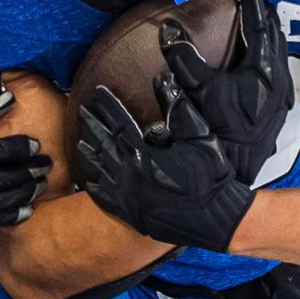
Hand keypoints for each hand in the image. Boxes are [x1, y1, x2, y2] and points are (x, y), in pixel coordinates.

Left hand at [74, 75, 254, 250]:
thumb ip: (178, 108)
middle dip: (92, 126)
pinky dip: (97, 190)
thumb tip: (162, 79)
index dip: (107, 106)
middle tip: (81, 111)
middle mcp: (130, 178)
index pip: (119, 123)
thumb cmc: (212, 176)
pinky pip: (107, 202)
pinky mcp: (134, 216)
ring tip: (80, 142)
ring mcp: (129, 199)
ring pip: (102, 173)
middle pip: (104, 146)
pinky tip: (90, 184)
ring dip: (90, 156)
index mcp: (143, 156)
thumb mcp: (199, 136)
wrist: (219, 219)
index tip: (97, 91)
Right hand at [160, 0, 293, 184]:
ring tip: (252, 21)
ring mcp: (283, 94)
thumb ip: (184, 58)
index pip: (260, 21)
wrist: (237, 171)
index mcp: (265, 68)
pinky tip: (254, 58)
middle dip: (261, 11)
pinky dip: (267, 51)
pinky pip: (277, 66)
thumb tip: (170, 30)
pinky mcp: (279, 106)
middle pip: (276, 31)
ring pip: (280, 50)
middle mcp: (280, 78)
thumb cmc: (221, 133)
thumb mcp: (199, 91)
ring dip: (266, 32)